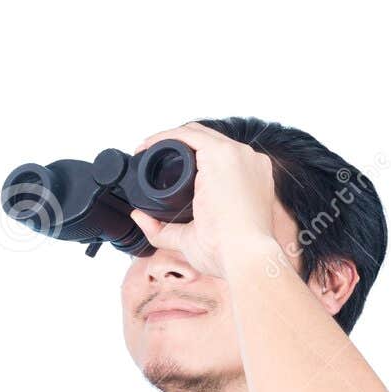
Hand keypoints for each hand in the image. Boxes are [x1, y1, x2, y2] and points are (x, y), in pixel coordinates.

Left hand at [129, 122, 280, 276]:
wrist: (246, 258)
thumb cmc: (230, 254)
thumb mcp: (191, 239)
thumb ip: (164, 229)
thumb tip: (139, 217)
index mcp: (251, 179)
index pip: (218, 157)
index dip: (188, 157)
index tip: (162, 167)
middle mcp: (249, 162)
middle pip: (207, 142)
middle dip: (174, 145)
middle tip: (147, 156)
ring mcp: (238, 155)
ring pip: (197, 134)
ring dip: (168, 138)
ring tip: (144, 150)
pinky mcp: (222, 154)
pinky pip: (188, 135)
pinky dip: (165, 137)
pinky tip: (148, 146)